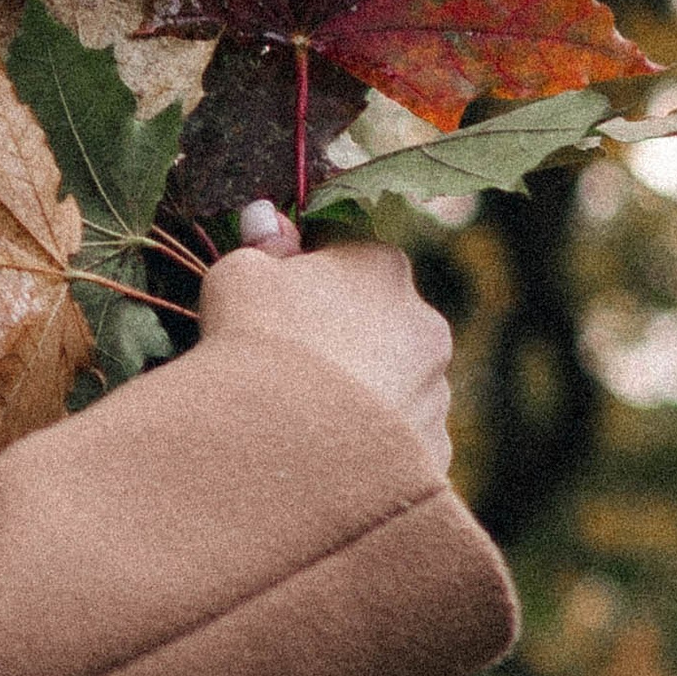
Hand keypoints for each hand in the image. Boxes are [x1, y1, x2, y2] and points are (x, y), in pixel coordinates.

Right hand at [196, 210, 453, 478]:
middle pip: (383, 327)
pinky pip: (403, 446)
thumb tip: (265, 216)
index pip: (355, 263)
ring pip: (397, 388)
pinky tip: (331, 460)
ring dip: (364, 397)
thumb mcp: (241, 274)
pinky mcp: (432, 456)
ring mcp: (435, 395)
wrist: (282, 442)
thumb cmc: (256, 339)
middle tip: (290, 370)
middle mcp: (426, 327)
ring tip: (306, 423)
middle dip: (346, 342)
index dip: (314, 284)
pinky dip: (374, 451)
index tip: (279, 310)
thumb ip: (261, 244)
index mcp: (385, 269)